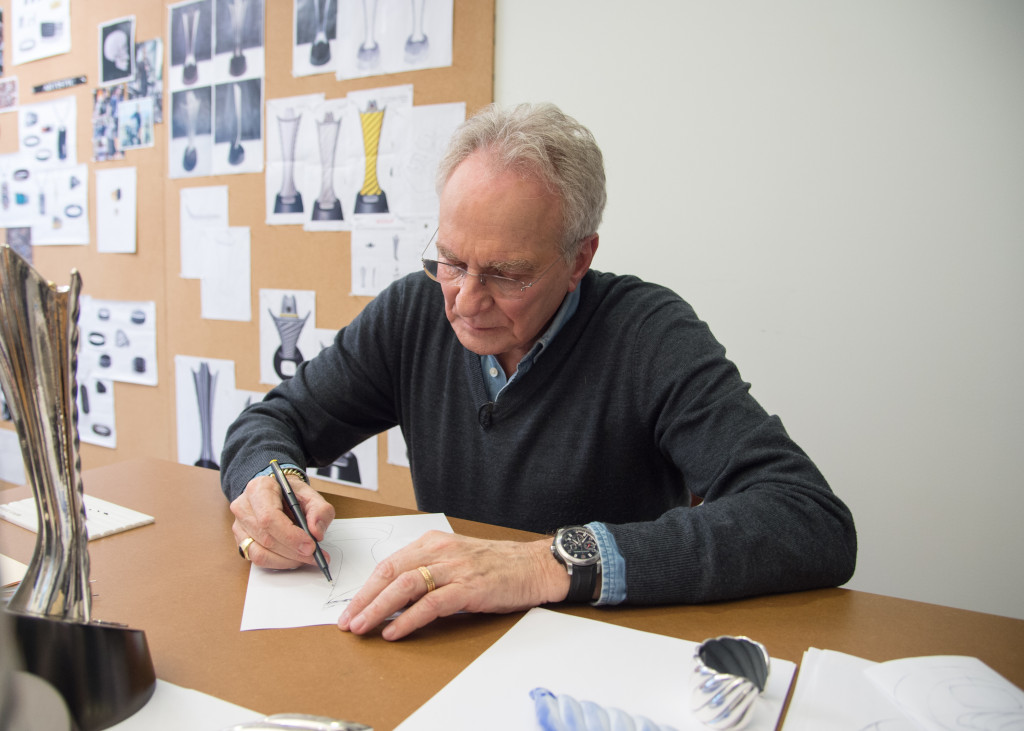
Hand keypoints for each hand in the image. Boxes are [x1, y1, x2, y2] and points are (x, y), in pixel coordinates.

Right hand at [230, 474, 334, 569]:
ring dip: (287, 560)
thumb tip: (316, 533)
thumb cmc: (292, 495)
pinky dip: (278, 563)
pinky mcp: (240, 540)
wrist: (278, 494)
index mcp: (260, 488)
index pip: (269, 517)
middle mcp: (244, 506)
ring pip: (260, 553)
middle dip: (293, 551)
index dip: (290, 536)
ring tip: (306, 558)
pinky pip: (257, 559)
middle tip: (314, 555)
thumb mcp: (312, 495)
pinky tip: (293, 559)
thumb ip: (320, 511)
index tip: (310, 546)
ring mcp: (239, 525)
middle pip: (266, 538)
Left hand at [337, 531, 569, 640]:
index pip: (390, 564)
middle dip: (364, 599)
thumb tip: (396, 598)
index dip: (366, 587)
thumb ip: (429, 571)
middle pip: (391, 573)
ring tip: (363, 627)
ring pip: (406, 586)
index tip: (351, 607)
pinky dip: (409, 619)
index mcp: (434, 542)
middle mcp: (441, 551)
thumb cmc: (497, 565)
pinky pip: (431, 604)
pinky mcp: (469, 587)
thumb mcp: (456, 560)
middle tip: (348, 621)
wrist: (534, 565)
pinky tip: (396, 632)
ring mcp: (455, 568)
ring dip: (379, 608)